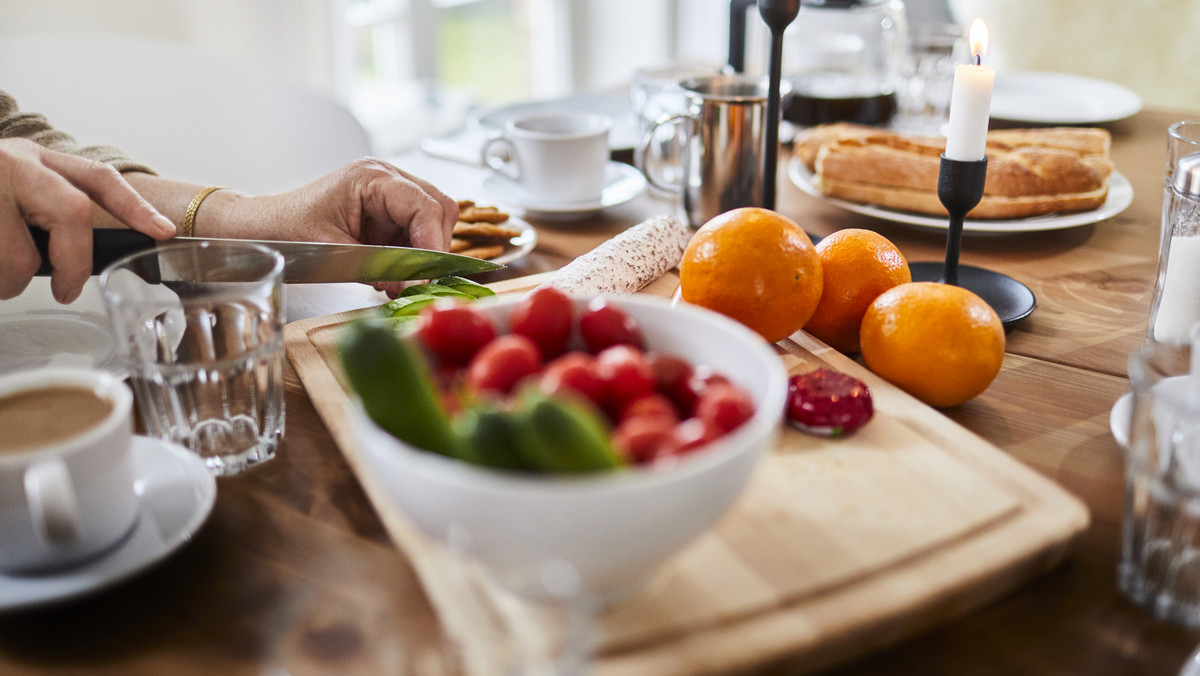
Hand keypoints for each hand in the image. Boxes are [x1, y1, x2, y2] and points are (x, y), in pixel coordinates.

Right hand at [0, 139, 175, 302]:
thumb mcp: (14, 188)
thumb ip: (48, 212)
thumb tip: (87, 260)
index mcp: (35, 159)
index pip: (97, 178)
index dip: (134, 206)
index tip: (163, 232)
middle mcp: (12, 163)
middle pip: (71, 213)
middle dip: (74, 262)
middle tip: (66, 289)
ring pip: (18, 256)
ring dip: (9, 282)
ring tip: (0, 280)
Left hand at [219, 158, 458, 295]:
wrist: (263, 229)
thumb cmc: (287, 231)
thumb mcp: (334, 251)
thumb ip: (379, 265)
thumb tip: (414, 282)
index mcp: (372, 177)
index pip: (424, 205)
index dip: (433, 241)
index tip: (430, 273)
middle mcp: (386, 178)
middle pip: (438, 209)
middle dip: (433, 247)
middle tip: (417, 278)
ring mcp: (389, 194)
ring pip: (433, 221)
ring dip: (422, 253)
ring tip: (398, 278)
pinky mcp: (386, 212)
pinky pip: (415, 232)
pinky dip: (411, 256)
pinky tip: (391, 273)